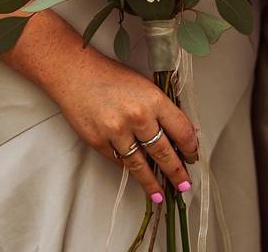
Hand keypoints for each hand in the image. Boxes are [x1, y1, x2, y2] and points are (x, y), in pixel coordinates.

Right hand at [45, 49, 198, 202]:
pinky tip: (136, 174)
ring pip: (140, 165)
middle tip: (184, 184)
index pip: (182, 130)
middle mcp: (138, 117)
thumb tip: (175, 134)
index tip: (192, 156)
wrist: (75, 74)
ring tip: (161, 194)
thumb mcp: (144, 86)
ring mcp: (117, 132)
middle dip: (176, 172)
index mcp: (154, 100)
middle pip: (164, 153)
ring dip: (152, 182)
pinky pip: (118, 161)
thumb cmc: (110, 77)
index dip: (190, 147)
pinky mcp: (99, 142)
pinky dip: (128, 167)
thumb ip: (160, 109)